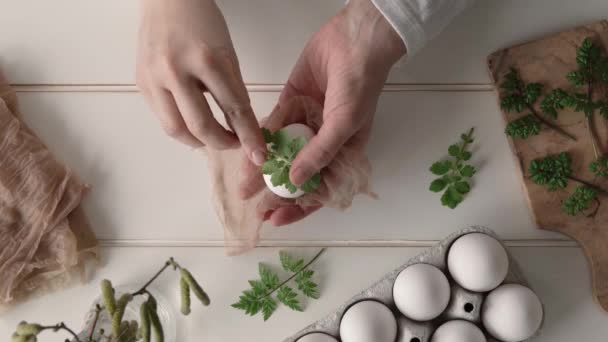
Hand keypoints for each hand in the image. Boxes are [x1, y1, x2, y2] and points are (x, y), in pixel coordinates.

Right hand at [136, 0, 265, 164]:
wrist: (167, 0)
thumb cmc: (202, 23)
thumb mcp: (227, 53)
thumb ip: (234, 91)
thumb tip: (242, 129)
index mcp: (206, 59)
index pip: (233, 108)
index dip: (248, 136)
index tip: (258, 154)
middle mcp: (176, 70)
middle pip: (200, 126)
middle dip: (222, 143)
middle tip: (234, 144)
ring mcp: (154, 78)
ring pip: (176, 129)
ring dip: (198, 141)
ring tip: (212, 137)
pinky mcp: (141, 83)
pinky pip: (162, 117)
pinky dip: (180, 126)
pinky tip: (191, 121)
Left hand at [240, 0, 404, 225]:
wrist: (354, 42)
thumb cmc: (359, 87)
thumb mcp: (344, 125)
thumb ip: (319, 154)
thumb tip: (296, 182)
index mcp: (344, 154)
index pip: (321, 189)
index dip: (300, 207)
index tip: (277, 219)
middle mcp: (323, 143)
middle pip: (297, 175)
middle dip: (276, 192)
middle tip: (253, 206)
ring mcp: (305, 124)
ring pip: (281, 154)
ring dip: (263, 170)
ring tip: (243, 185)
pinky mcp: (290, 104)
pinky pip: (273, 127)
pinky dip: (261, 140)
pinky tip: (247, 155)